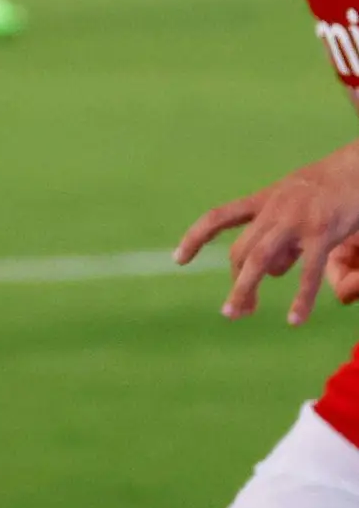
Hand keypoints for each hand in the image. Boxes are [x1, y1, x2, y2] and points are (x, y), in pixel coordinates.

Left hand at [177, 143, 358, 323]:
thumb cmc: (328, 188)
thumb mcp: (294, 202)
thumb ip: (279, 235)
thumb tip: (273, 272)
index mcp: (263, 200)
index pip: (218, 218)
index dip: (195, 238)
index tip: (179, 260)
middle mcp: (274, 210)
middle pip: (241, 250)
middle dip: (235, 282)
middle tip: (233, 311)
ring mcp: (296, 221)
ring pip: (260, 261)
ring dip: (245, 289)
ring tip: (239, 314)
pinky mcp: (322, 233)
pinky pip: (307, 272)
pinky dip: (301, 299)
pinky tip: (295, 319)